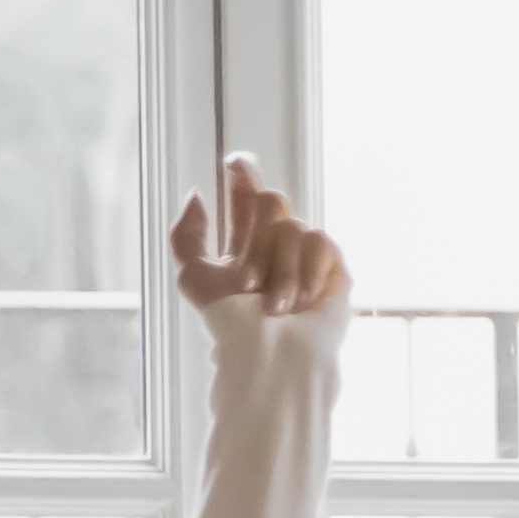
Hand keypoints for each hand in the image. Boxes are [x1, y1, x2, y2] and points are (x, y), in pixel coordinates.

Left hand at [170, 153, 349, 319]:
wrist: (272, 353)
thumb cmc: (231, 323)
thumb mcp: (194, 277)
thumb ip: (186, 234)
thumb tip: (197, 195)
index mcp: (246, 242)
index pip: (247, 195)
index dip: (243, 174)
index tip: (235, 164)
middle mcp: (277, 243)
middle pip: (271, 201)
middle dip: (257, 242)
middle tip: (248, 283)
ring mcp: (306, 254)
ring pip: (291, 226)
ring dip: (278, 270)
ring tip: (275, 307)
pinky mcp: (333, 267)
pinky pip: (319, 243)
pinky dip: (307, 272)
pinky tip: (303, 300)